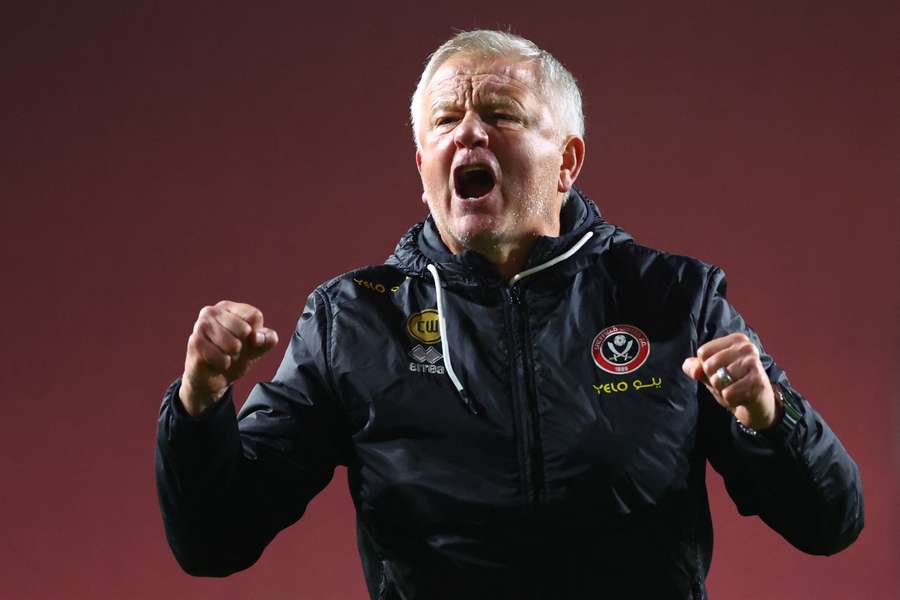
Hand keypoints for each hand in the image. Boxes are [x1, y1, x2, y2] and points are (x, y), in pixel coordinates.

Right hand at [179, 301, 278, 416]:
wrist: (214, 379)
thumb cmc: (237, 357)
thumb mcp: (258, 348)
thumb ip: (267, 339)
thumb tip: (256, 337)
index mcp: (229, 307)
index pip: (254, 315)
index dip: (256, 333)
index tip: (248, 341)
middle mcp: (212, 312)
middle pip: (244, 329)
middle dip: (243, 346)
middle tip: (234, 351)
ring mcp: (200, 326)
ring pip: (232, 343)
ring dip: (233, 356)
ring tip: (226, 356)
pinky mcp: (195, 342)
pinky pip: (219, 356)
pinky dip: (223, 363)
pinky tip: (218, 363)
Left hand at [681, 332, 778, 430]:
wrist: (758, 404)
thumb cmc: (732, 383)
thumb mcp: (710, 373)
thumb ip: (695, 367)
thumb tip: (694, 370)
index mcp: (735, 340)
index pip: (703, 352)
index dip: (706, 367)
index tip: (722, 371)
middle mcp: (747, 347)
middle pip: (709, 366)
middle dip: (714, 380)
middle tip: (729, 383)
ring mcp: (754, 363)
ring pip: (717, 381)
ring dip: (722, 391)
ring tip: (736, 389)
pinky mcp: (758, 382)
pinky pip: (728, 394)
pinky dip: (731, 400)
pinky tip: (742, 397)